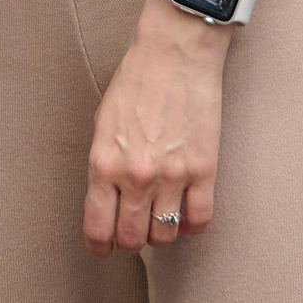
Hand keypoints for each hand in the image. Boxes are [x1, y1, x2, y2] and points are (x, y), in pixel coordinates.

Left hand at [85, 2, 227, 254]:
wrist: (174, 54)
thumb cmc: (135, 83)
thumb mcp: (103, 124)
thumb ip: (104, 166)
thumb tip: (107, 201)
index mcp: (104, 163)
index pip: (98, 228)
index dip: (100, 246)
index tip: (103, 248)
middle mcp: (137, 175)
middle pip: (132, 239)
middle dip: (129, 243)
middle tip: (131, 235)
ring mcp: (173, 175)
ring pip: (165, 235)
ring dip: (160, 234)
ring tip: (158, 219)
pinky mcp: (204, 169)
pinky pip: (200, 221)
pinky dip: (192, 226)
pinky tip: (186, 214)